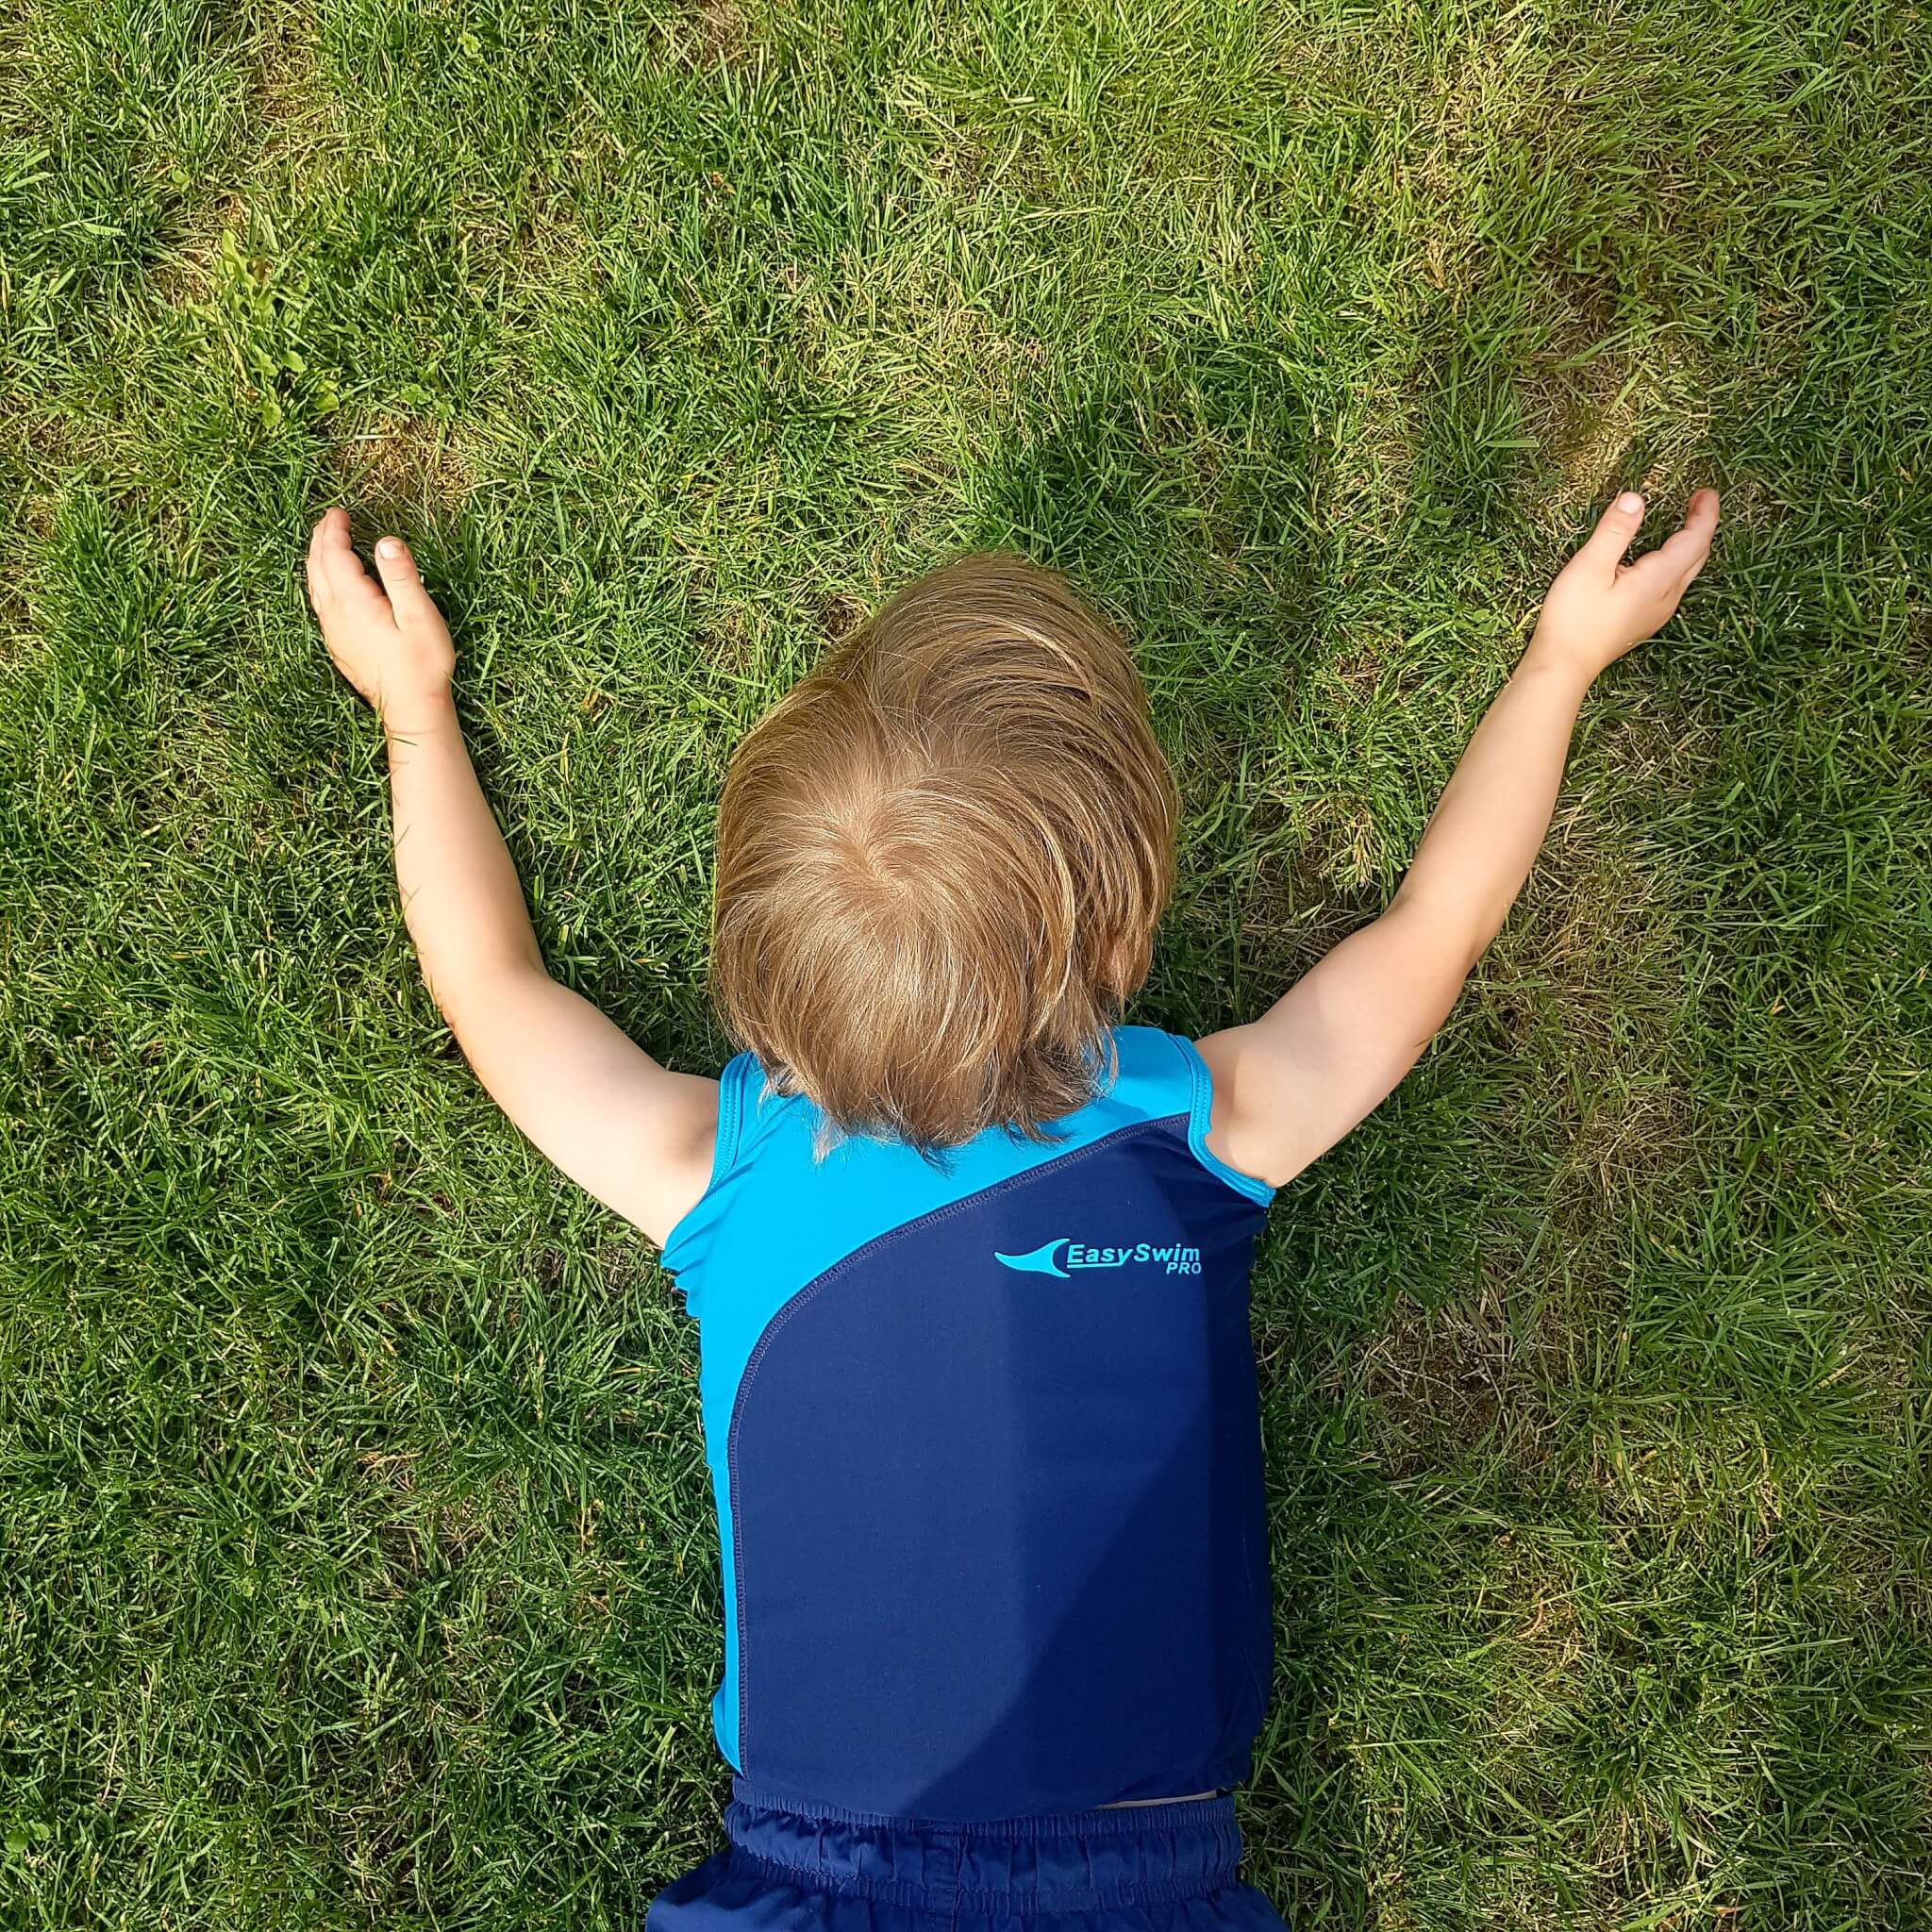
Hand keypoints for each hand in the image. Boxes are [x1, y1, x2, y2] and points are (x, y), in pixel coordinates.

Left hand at [305, 508, 455, 729]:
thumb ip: (401, 575)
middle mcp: (335, 614)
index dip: (335, 531)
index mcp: (354, 601)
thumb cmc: (422, 663)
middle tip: (330, 521)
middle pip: (317, 567)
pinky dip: (320, 582)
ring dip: (317, 560)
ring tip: (325, 544)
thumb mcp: (419, 614)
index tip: (340, 513)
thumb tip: (386, 541)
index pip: (334, 555)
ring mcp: (333, 631)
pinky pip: (320, 604)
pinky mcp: (338, 645)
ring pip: (315, 586)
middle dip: (321, 540)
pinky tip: (329, 583)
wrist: (411, 708)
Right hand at [1529, 488, 1719, 681]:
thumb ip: (1615, 530)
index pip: (1695, 539)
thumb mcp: (1590, 566)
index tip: (1706, 492)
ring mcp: (1657, 612)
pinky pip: (1672, 585)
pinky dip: (1676, 563)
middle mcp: (1667, 597)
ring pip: (1687, 572)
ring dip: (1690, 545)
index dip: (1704, 513)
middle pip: (1697, 556)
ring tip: (1683, 525)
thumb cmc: (1574, 618)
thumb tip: (1635, 498)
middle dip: (1701, 526)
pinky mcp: (1644, 621)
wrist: (1565, 665)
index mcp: (1659, 579)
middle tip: (1697, 502)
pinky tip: (1659, 561)